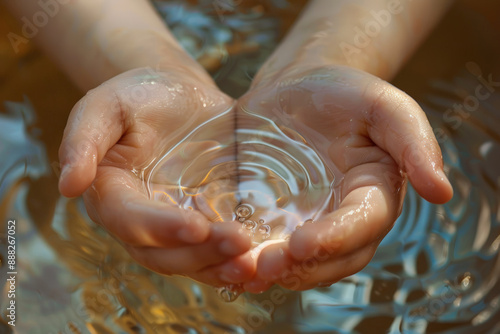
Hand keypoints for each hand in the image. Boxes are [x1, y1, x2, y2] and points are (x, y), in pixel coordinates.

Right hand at [58, 67, 254, 285]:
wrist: (180, 95)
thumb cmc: (140, 96)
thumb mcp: (107, 104)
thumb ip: (84, 140)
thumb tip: (68, 185)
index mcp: (112, 194)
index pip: (130, 220)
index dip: (159, 228)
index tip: (195, 226)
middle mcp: (142, 220)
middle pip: (163, 254)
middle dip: (200, 254)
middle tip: (238, 243)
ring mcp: (177, 225)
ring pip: (193, 262)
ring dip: (221, 267)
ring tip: (252, 264)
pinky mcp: (208, 221)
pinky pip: (218, 253)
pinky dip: (236, 264)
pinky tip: (261, 266)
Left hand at [238, 65, 452, 291]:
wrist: (296, 87)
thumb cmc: (344, 93)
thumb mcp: (384, 105)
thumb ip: (413, 143)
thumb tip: (442, 192)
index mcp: (374, 194)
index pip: (362, 225)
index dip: (336, 237)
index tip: (303, 243)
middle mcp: (343, 218)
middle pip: (331, 258)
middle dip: (300, 267)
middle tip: (265, 266)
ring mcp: (307, 221)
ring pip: (297, 262)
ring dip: (271, 271)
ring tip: (241, 271)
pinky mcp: (273, 218)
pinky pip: (264, 245)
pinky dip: (248, 258)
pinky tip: (224, 260)